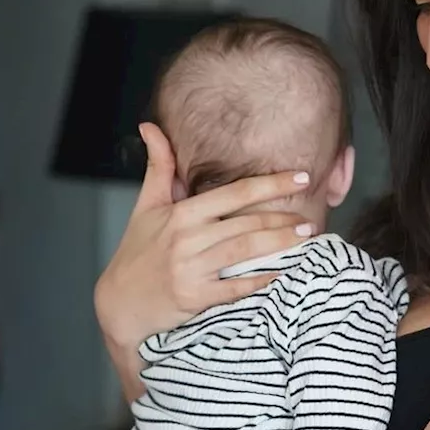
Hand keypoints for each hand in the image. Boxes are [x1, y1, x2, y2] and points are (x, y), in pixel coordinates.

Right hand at [94, 122, 315, 351]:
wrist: (119, 303)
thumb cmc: (136, 251)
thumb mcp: (146, 205)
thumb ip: (158, 165)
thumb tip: (150, 125)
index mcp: (181, 213)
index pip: (234, 193)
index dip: (270, 183)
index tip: (300, 177)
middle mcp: (187, 239)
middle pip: (247, 223)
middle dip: (283, 218)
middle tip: (310, 215)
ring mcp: (191, 269)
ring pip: (246, 251)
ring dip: (280, 244)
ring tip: (305, 237)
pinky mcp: (195, 297)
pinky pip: (235, 287)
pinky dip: (260, 280)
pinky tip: (281, 273)